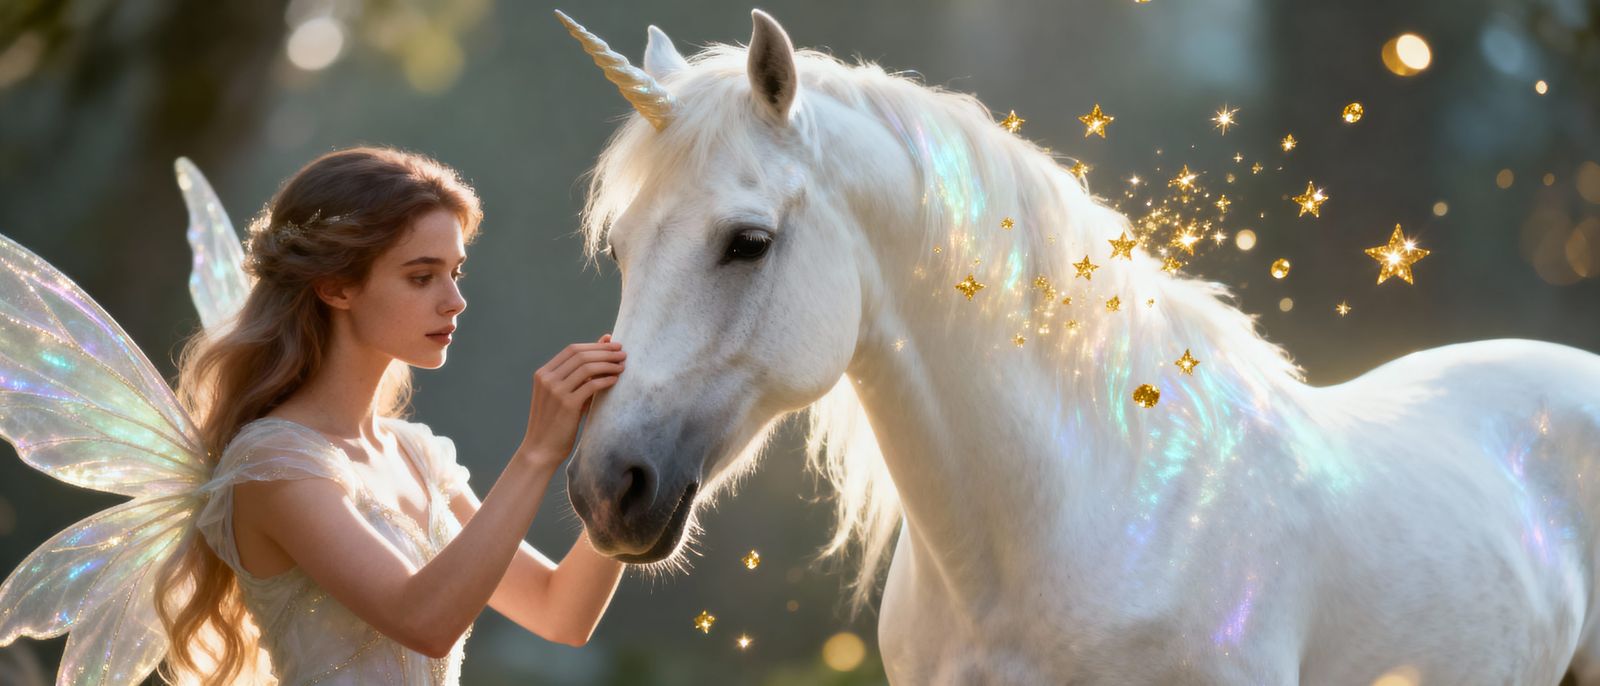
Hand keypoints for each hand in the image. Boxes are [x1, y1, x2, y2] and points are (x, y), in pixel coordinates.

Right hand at [518, 334, 624, 469]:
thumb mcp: (563, 395)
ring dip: (608, 364)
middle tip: (622, 353)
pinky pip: (591, 385)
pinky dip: (605, 380)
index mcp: (543, 374)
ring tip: (622, 366)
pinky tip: (615, 380)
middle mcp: (547, 379)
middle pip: (581, 355)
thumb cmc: (556, 422)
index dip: (595, 345)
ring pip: (587, 367)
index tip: (613, 344)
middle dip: (605, 352)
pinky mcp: (567, 404)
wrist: (541, 449)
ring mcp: (555, 391)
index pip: (572, 350)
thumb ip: (578, 377)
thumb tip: (597, 358)